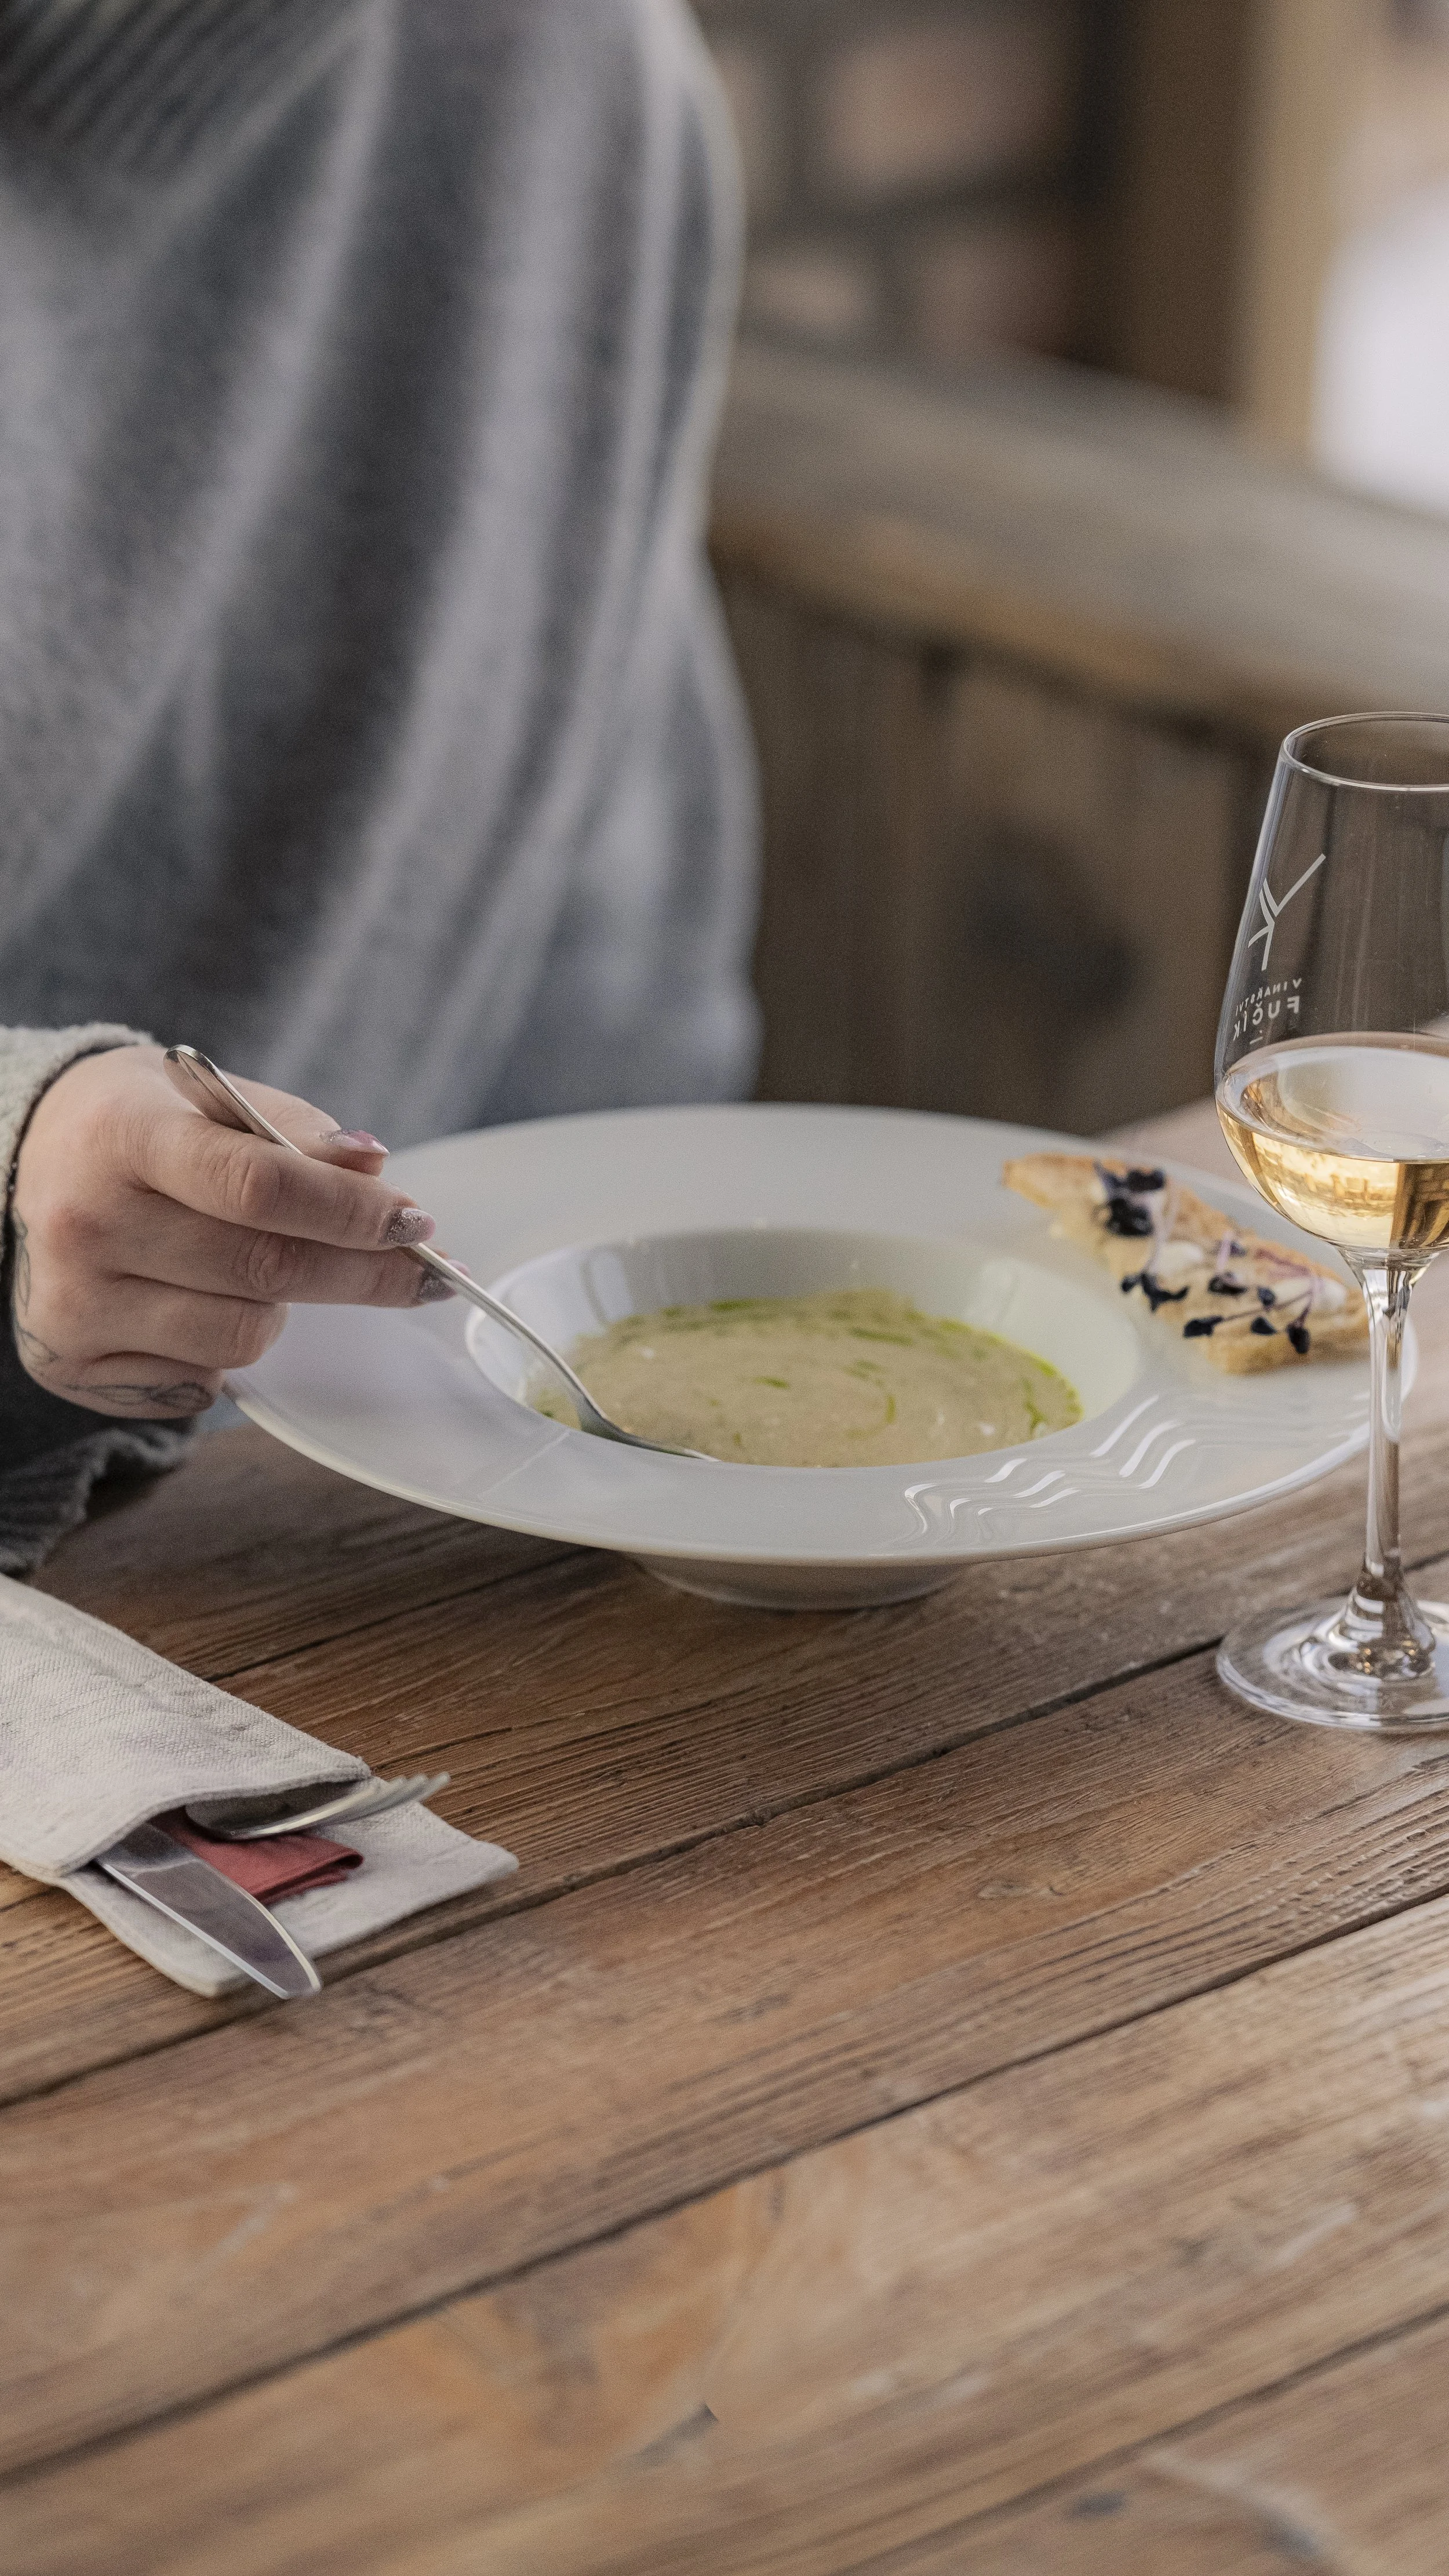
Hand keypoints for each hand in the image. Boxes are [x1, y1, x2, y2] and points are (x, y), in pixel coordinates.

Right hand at [9, 1044, 449, 1416]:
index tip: (417, 1222)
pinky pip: (200, 1381)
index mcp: (124, 1138)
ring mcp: (71, 1302)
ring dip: (281, 1310)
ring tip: (258, 1271)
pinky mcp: (67, 1362)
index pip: (259, 1185)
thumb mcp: (211, 1100)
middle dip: (362, 1272)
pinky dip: (224, 1350)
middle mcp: (85, 1222)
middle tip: (418, 1270)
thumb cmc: (139, 1129)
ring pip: (241, 1336)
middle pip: (264, 1269)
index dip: (352, 1212)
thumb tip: (374, 1168)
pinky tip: (200, 1304)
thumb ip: (295, 1131)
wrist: (29, 1158)